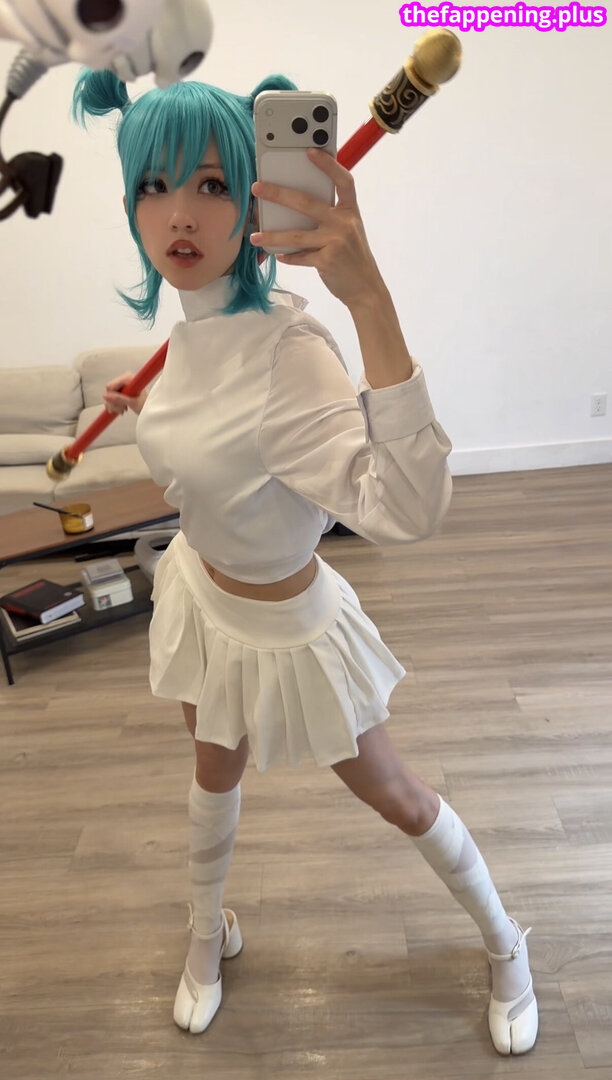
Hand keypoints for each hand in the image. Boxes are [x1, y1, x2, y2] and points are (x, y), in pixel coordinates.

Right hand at [103, 372, 147, 415]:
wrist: (150, 408)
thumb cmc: (146, 404)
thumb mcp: (132, 403)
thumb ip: (119, 399)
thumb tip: (105, 396)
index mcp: (128, 378)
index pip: (110, 386)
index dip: (112, 397)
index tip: (120, 404)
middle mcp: (124, 379)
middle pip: (108, 392)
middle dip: (114, 403)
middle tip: (123, 409)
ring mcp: (121, 385)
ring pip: (108, 396)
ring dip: (114, 406)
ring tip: (123, 410)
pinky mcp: (120, 390)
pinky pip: (110, 398)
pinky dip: (114, 405)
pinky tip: (121, 409)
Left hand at [250, 150, 383, 307]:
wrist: (366, 288)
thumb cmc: (353, 258)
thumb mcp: (349, 232)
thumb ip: (330, 218)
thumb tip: (295, 210)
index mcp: (350, 212)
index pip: (343, 181)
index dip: (328, 164)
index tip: (309, 151)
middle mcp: (344, 224)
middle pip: (306, 203)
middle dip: (278, 194)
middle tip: (257, 188)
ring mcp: (336, 242)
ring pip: (296, 234)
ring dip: (272, 236)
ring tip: (255, 236)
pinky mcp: (327, 261)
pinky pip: (300, 256)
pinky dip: (288, 256)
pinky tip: (278, 255)